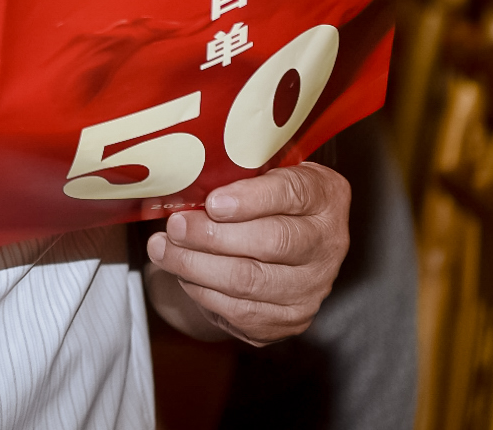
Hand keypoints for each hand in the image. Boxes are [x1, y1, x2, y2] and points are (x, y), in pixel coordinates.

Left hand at [144, 163, 349, 344]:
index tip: (212, 202)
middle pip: (271, 242)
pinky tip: (183, 274)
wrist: (280, 247)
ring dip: (197, 266)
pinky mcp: (290, 319)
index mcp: (325, 196)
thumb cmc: (261, 199)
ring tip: (163, 250)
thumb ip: (236, 173)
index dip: (251, 199)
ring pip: (250, 281)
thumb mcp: (261, 173)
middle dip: (213, 235)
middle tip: (175, 226)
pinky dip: (203, 292)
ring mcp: (313, 287)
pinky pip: (240, 311)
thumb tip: (185, 179)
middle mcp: (329, 244)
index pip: (293, 193)